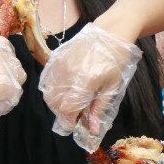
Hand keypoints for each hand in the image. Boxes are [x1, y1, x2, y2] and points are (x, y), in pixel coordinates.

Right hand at [38, 23, 142, 151]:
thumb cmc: (116, 61)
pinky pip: (47, 79)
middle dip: (62, 113)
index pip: (67, 108)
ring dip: (56, 102)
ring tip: (70, 102)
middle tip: (74, 114)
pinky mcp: (56, 57)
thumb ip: (98, 109)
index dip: (68, 121)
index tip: (74, 125)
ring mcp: (60, 64)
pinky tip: (63, 90)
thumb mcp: (112, 87)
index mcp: (85, 81)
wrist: (110, 32)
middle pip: (55, 103)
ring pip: (48, 92)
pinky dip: (52, 89)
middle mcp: (68, 73)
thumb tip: (92, 130)